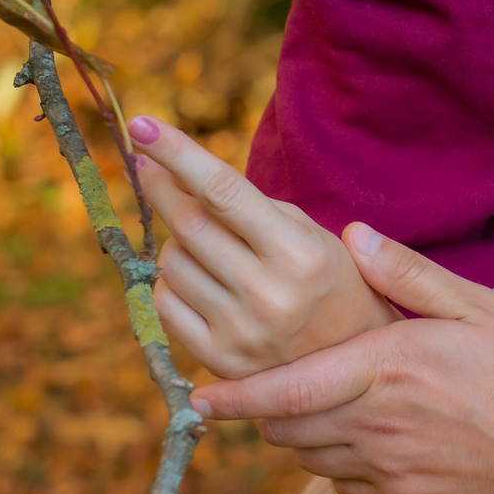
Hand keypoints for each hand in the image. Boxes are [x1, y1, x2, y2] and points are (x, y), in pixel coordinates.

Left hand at [129, 117, 395, 375]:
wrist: (352, 368)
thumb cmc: (332, 285)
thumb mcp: (313, 237)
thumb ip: (251, 208)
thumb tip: (178, 175)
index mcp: (300, 255)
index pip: (224, 191)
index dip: (178, 154)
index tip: (141, 125)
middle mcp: (269, 295)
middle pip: (189, 224)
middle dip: (160, 187)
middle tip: (146, 165)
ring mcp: (241, 331)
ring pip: (172, 262)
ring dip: (177, 243)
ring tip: (210, 249)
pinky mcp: (219, 359)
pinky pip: (164, 303)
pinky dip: (172, 282)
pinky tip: (201, 282)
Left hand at [191, 226, 493, 493]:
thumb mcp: (477, 306)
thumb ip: (407, 273)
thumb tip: (352, 236)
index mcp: (384, 368)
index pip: (286, 389)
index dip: (235, 397)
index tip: (200, 397)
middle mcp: (375, 424)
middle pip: (286, 428)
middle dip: (266, 411)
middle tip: (266, 393)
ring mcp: (389, 470)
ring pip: (312, 459)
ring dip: (302, 438)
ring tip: (320, 414)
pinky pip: (349, 487)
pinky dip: (341, 466)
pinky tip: (369, 444)